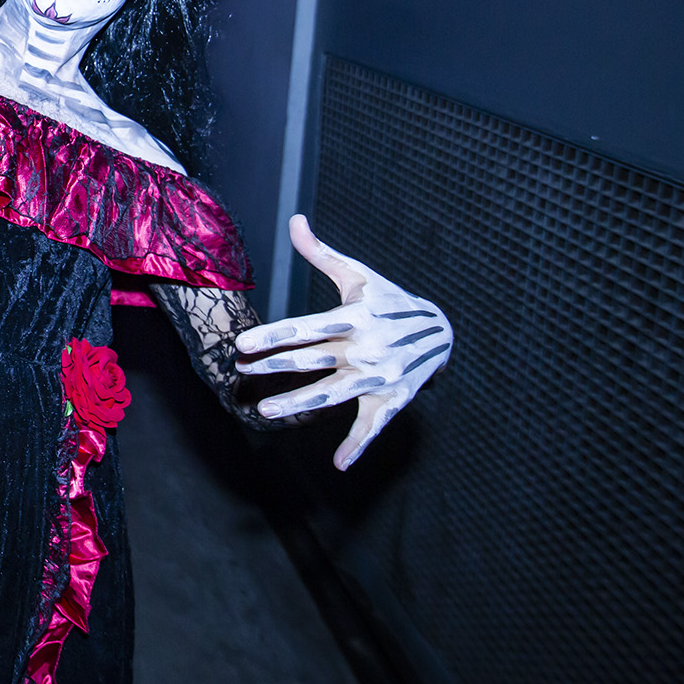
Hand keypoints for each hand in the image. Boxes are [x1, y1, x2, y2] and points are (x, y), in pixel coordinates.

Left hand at [236, 215, 453, 470]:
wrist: (441, 331)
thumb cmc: (388, 300)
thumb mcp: (357, 275)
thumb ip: (320, 253)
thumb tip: (295, 220)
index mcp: (353, 318)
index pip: (306, 327)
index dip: (274, 335)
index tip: (243, 344)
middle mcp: (364, 348)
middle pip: (313, 359)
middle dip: (276, 365)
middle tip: (241, 371)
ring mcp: (377, 377)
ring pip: (333, 394)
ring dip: (300, 403)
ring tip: (266, 411)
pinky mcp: (391, 400)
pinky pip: (372, 426)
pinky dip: (358, 446)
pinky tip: (339, 464)